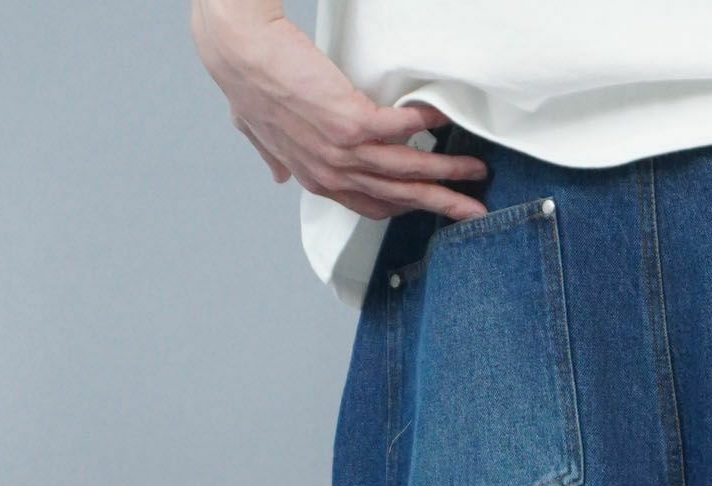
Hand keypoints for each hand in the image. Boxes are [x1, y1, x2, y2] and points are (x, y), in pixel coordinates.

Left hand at [190, 3, 485, 222]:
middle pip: (400, 198)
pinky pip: (401, 129)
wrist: (237, 50)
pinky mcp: (351, 120)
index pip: (371, 206)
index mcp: (316, 176)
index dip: (406, 208)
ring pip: (408, 171)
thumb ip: (272, 153)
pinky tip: (444, 118)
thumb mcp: (255, 130)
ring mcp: (343, 150)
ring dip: (447, 171)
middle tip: (472, 207)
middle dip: (442, 204)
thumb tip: (278, 174)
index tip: (430, 204)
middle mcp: (332, 171)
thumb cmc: (246, 82)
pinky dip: (425, 124)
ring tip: (474, 169)